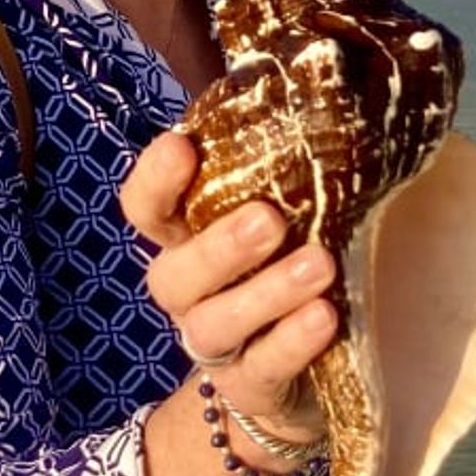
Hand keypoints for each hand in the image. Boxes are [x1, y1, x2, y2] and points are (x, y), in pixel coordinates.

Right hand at [121, 129, 336, 442]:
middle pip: (176, 274)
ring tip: (319, 265)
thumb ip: (286, 172)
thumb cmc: (286, 272)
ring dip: (266, 293)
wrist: (295, 381)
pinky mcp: (251, 390)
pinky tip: (324, 317)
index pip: (148, 210)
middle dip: (220, 246)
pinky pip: (262, 368)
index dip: (155, 181)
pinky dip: (291, 342)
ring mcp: (215, 347)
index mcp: (187, 242)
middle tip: (268, 218)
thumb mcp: (288, 218)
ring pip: (215, 325)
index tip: (182, 146)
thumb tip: (327, 86)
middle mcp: (189, 294)